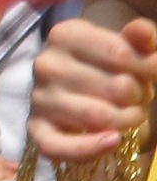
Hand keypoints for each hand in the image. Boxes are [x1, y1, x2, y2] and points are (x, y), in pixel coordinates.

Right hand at [29, 15, 156, 162]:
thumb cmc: (104, 64)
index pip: (120, 53)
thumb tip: (143, 32)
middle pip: (116, 87)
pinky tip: (113, 140)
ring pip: (97, 117)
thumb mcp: (124, 44)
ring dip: (128, 120)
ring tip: (133, 115)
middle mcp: (46, 64)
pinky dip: (91, 148)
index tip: (153, 72)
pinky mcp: (35, 129)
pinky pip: (59, 147)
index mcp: (65, 35)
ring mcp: (39, 98)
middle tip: (139, 95)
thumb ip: (140, 36)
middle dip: (139, 95)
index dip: (149, 67)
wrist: (77, 86)